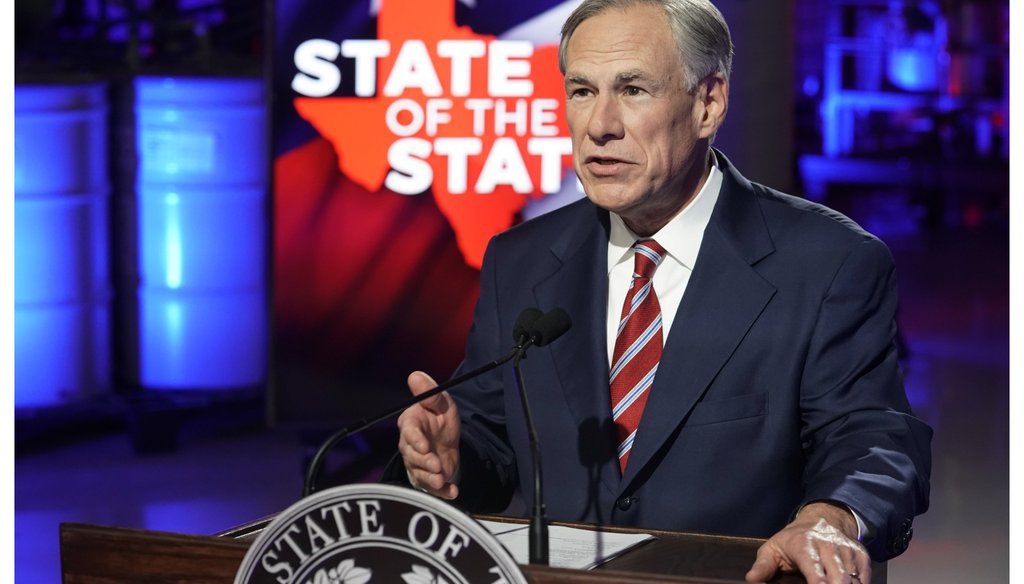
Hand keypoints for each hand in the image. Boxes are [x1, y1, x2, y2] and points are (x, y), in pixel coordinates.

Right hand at [396, 371, 460, 499]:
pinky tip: (453, 492)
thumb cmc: (439, 417)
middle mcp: (410, 446)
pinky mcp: (428, 478)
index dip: (415, 440)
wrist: (447, 438)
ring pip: (420, 473)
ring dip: (431, 479)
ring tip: (442, 479)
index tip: (424, 446)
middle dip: (424, 462)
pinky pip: (432, 488)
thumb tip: (415, 375)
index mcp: (411, 424)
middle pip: (412, 456)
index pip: (409, 433)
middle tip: (437, 465)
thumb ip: (430, 393)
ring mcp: (417, 464)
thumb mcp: (441, 402)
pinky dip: (443, 492)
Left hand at [745, 502, 869, 583]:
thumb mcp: (773, 549)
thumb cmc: (793, 540)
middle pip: (839, 577)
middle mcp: (828, 545)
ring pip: (854, 579)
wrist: (821, 520)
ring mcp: (847, 549)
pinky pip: (865, 577)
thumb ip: (763, 566)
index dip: (818, 583)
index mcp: (804, 545)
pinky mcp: (861, 555)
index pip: (814, 569)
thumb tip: (752, 579)